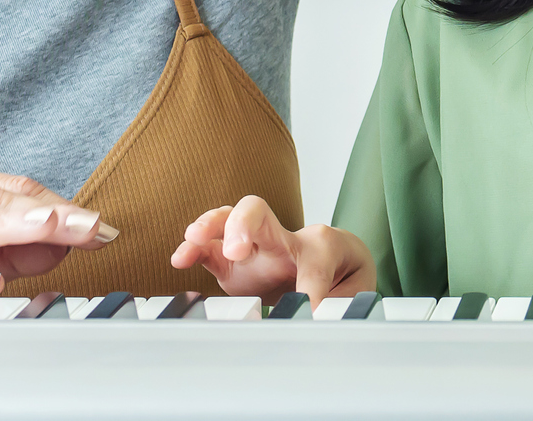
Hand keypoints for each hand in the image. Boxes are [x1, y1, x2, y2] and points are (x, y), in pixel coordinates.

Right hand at [170, 194, 374, 304]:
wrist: (338, 263)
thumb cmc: (343, 274)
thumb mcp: (352, 292)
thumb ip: (337, 304)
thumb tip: (316, 320)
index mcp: (321, 245)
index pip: (316, 259)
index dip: (314, 288)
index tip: (310, 313)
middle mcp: (283, 238)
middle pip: (259, 212)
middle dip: (244, 224)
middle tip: (238, 250)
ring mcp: (254, 246)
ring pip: (228, 219)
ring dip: (210, 225)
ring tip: (195, 238)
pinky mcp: (232, 262)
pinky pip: (209, 248)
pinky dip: (193, 249)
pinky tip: (180, 258)